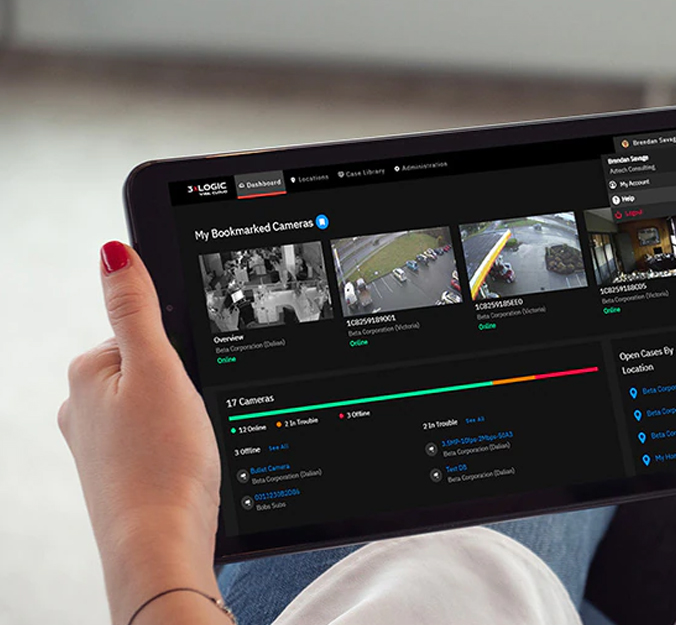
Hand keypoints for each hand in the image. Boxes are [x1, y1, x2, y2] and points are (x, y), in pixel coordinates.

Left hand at [59, 242, 221, 623]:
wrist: (162, 548)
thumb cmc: (161, 465)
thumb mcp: (157, 370)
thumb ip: (136, 308)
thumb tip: (114, 250)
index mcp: (88, 373)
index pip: (146, 331)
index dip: (182, 353)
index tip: (192, 383)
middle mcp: (84, 408)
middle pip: (156, 370)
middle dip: (186, 388)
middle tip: (195, 418)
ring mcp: (101, 446)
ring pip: (162, 409)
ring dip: (186, 422)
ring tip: (193, 448)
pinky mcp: (122, 476)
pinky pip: (161, 443)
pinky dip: (181, 450)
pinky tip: (190, 468)